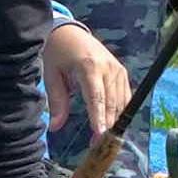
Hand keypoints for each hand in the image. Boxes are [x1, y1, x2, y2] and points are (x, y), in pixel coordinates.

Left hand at [42, 17, 132, 144]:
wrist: (70, 32)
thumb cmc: (58, 53)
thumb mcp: (51, 75)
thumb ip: (57, 101)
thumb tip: (55, 127)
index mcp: (89, 66)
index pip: (96, 97)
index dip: (98, 117)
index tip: (99, 134)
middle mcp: (108, 68)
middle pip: (111, 102)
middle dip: (106, 125)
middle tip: (97, 145)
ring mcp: (118, 69)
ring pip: (121, 101)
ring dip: (114, 121)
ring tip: (103, 139)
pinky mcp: (121, 72)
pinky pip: (125, 96)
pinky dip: (120, 111)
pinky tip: (112, 123)